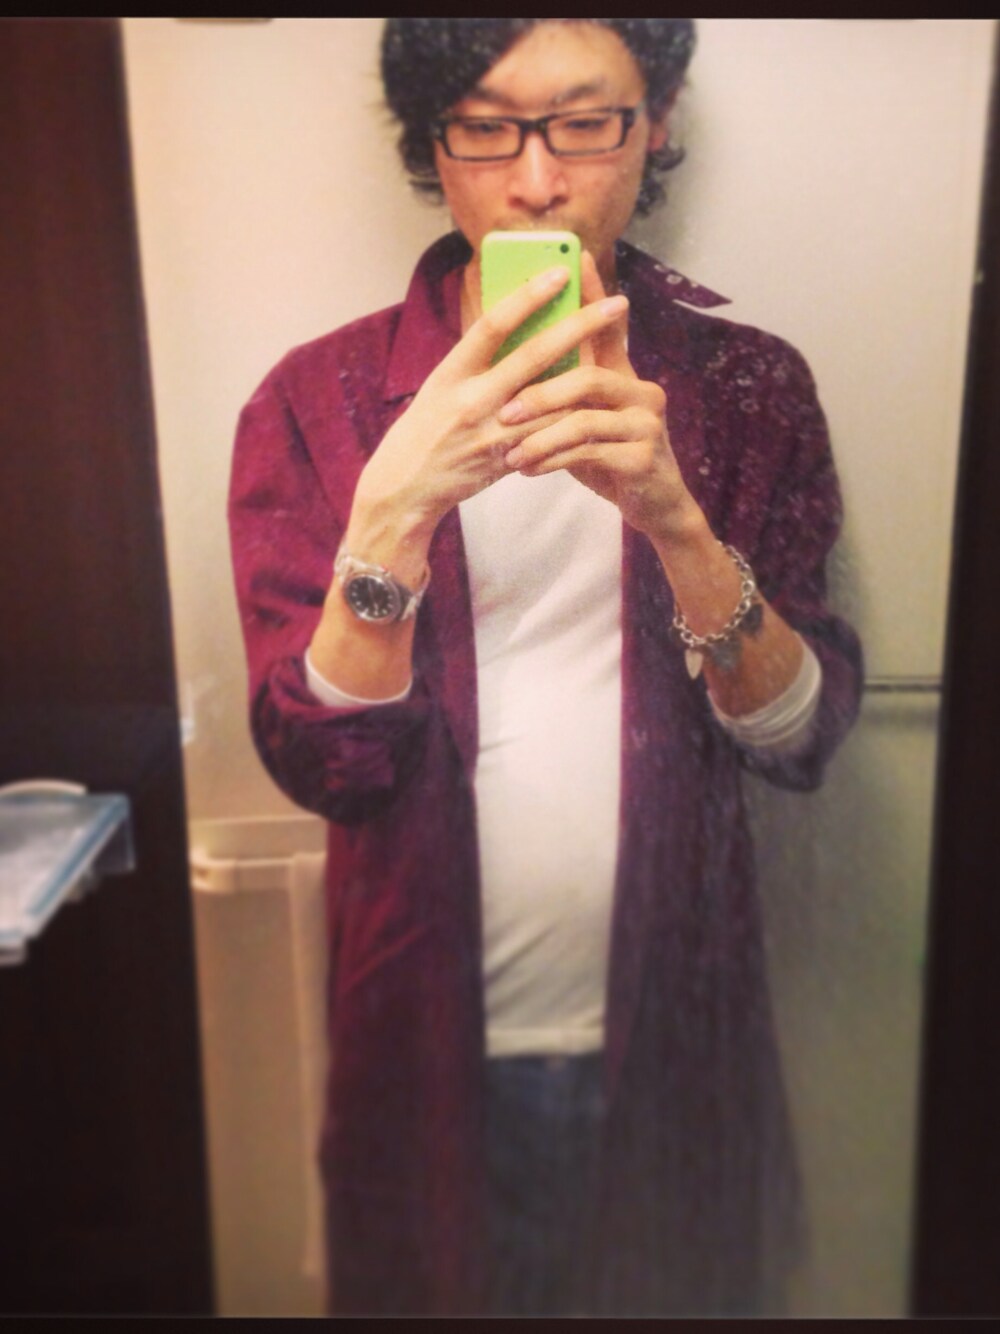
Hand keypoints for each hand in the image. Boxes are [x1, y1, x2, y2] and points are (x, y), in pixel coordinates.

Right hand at [350, 263, 630, 548]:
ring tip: (618, 351)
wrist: (403, 486)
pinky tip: (597, 399)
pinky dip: (571, 415)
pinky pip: (547, 435)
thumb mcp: (443, 384)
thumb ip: (479, 360)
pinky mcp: (503, 460)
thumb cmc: (426, 427)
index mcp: (452, 371)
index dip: (529, 295)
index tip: (561, 271)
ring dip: (588, 373)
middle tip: (617, 302)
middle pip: (534, 354)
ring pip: (552, 398)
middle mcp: (472, 398)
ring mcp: (489, 431)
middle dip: (579, 325)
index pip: (494, 323)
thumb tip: (523, 325)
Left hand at [497, 252, 699, 541]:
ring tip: (511, 454)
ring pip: (585, 419)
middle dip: (541, 394)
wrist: (652, 506)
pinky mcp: (644, 458)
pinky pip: (589, 453)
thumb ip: (564, 390)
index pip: (609, 327)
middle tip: (504, 414)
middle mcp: (643, 392)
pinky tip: (528, 470)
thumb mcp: (585, 420)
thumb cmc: (608, 457)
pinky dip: (553, 460)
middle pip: (589, 376)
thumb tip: (518, 356)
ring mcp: (648, 424)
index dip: (593, 293)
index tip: (575, 258)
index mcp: (625, 377)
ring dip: (541, 436)